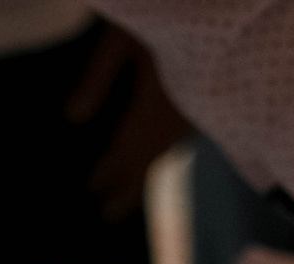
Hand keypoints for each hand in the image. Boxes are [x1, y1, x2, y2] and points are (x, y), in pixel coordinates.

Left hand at [65, 22, 191, 220]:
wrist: (219, 6)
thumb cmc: (161, 10)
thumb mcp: (119, 37)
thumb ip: (97, 77)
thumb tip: (74, 117)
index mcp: (155, 104)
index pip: (128, 150)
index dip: (110, 173)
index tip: (93, 193)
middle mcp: (178, 114)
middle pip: (150, 158)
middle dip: (129, 185)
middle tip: (109, 213)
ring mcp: (195, 110)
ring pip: (169, 150)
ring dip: (148, 169)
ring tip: (130, 190)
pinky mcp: (205, 100)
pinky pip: (182, 136)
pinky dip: (166, 151)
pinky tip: (164, 153)